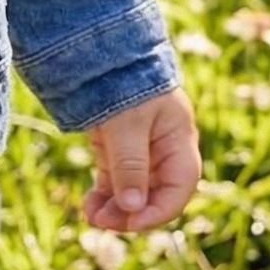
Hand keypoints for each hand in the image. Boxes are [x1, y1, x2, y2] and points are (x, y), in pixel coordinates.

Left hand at [79, 87, 200, 232]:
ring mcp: (140, 149)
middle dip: (131, 212)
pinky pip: (116, 180)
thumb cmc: (122, 81)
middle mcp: (163, 148)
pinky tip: (90, 204)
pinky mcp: (117, 148)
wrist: (98, 47)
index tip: (131, 221)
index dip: (159, 210)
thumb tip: (132, 208)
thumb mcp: (126, 123)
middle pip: (156, 193)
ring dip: (115, 208)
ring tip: (92, 215)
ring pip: (133, 191)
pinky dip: (105, 195)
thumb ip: (130, 165)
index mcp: (178, 140)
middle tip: (103, 221)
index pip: (179, 187)